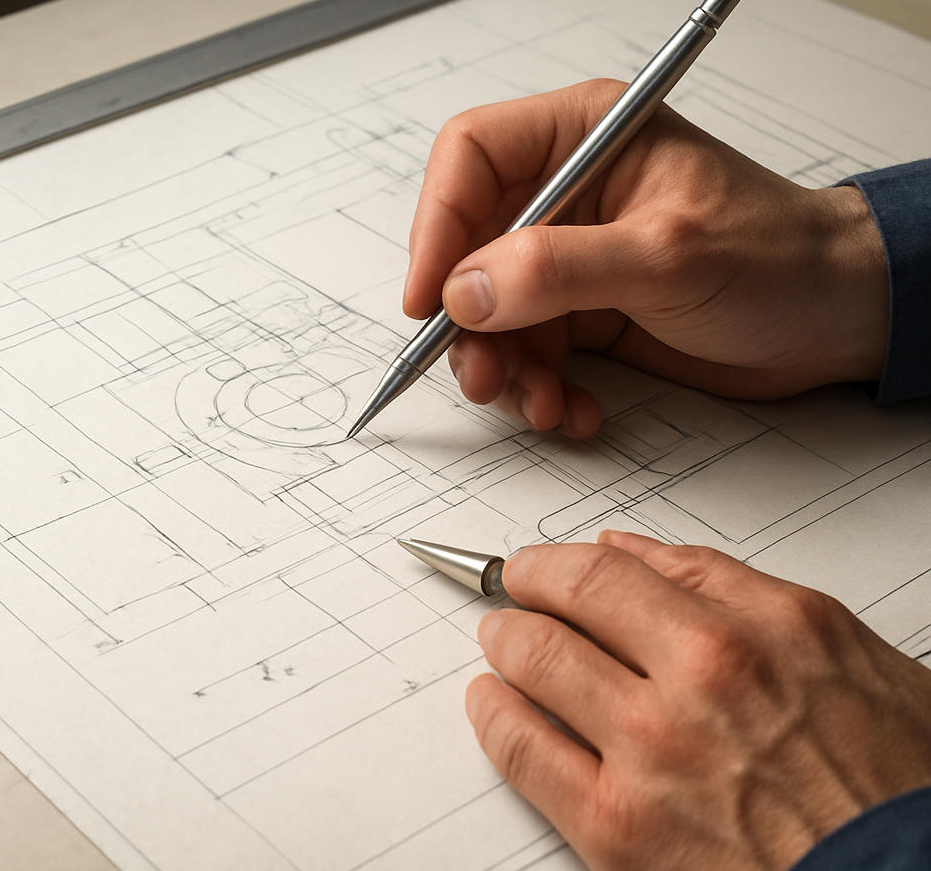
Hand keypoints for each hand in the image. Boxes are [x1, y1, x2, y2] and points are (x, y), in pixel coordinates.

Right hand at [403, 80, 888, 437]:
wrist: (832, 317)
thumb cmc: (778, 259)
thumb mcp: (666, 257)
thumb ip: (560, 269)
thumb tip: (467, 290)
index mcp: (587, 137)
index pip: (472, 157)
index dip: (437, 224)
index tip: (430, 297)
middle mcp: (568, 194)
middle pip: (469, 246)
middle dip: (470, 320)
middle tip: (484, 373)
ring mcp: (571, 257)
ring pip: (491, 311)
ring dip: (504, 368)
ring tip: (542, 404)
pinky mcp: (582, 310)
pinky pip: (528, 351)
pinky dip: (539, 388)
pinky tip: (575, 408)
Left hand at [466, 532, 930, 870]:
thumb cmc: (893, 781)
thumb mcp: (836, 649)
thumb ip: (725, 585)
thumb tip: (633, 551)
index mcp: (758, 627)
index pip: (617, 567)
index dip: (561, 560)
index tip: (543, 564)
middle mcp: (702, 675)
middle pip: (568, 601)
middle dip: (523, 588)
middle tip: (511, 590)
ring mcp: (654, 752)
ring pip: (535, 661)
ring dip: (503, 640)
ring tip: (498, 640)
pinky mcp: (620, 830)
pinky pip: (523, 750)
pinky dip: (493, 715)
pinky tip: (490, 703)